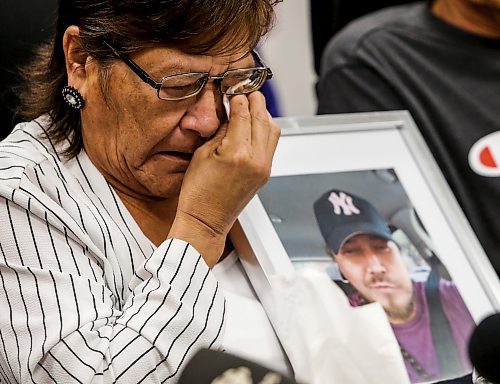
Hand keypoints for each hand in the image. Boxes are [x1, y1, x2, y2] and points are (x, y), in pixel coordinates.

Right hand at [169, 92, 279, 266]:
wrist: (206, 221)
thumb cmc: (198, 192)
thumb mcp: (203, 154)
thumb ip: (221, 130)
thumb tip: (232, 113)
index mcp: (238, 153)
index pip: (244, 114)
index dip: (239, 97)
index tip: (234, 87)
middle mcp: (256, 160)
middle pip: (263, 119)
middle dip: (255, 101)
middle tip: (246, 90)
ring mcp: (264, 168)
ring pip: (273, 131)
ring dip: (264, 115)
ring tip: (252, 106)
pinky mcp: (265, 174)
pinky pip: (271, 145)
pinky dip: (265, 130)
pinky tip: (254, 126)